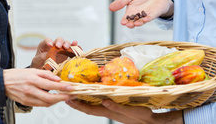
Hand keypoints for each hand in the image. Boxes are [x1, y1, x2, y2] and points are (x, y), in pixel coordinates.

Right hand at [4, 68, 73, 106]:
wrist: (3, 82)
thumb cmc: (17, 74)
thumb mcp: (32, 70)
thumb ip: (46, 74)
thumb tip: (57, 79)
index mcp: (32, 80)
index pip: (51, 85)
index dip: (62, 87)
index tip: (71, 87)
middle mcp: (30, 90)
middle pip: (50, 98)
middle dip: (62, 98)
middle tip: (71, 95)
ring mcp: (28, 98)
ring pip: (46, 103)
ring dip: (57, 101)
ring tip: (64, 97)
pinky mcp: (26, 103)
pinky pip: (40, 105)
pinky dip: (48, 103)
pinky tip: (53, 99)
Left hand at [30, 37, 77, 68]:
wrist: (43, 70)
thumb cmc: (38, 64)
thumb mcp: (36, 61)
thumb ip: (40, 57)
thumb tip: (46, 55)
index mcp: (45, 45)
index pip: (47, 40)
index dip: (49, 41)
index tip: (50, 44)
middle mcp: (54, 46)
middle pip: (58, 40)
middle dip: (59, 42)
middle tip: (59, 46)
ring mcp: (61, 49)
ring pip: (65, 43)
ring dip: (67, 44)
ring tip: (67, 47)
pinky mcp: (66, 54)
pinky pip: (71, 49)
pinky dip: (75, 47)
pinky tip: (77, 46)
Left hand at [66, 99, 182, 123]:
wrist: (150, 121)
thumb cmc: (140, 116)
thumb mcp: (128, 111)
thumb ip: (116, 107)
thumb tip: (104, 101)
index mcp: (108, 111)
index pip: (88, 109)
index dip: (77, 104)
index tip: (67, 98)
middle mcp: (107, 110)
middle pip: (87, 107)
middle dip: (76, 102)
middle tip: (66, 94)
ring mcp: (110, 109)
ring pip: (92, 105)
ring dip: (83, 100)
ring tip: (74, 93)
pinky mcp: (115, 107)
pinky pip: (100, 103)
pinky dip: (93, 98)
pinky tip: (92, 94)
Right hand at [109, 0, 172, 28]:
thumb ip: (121, 2)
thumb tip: (110, 7)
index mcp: (130, 12)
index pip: (126, 18)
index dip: (124, 21)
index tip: (123, 22)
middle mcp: (138, 16)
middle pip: (134, 21)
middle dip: (131, 23)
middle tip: (129, 24)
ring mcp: (147, 15)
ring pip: (142, 20)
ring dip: (139, 22)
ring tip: (136, 23)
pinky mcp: (155, 13)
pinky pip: (151, 16)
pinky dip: (149, 18)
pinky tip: (146, 19)